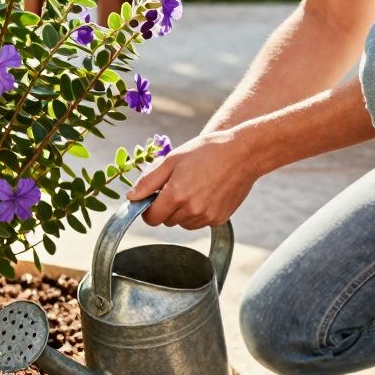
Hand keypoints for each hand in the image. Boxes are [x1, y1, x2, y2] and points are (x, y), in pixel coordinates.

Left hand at [126, 129, 260, 228]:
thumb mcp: (172, 159)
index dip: (148, 209)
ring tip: (193, 187)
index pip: (151, 218)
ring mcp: (207, 216)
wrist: (243, 153)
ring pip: (183, 223)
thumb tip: (131, 197)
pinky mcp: (219, 219)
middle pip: (166, 221)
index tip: (153, 197)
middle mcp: (191, 210)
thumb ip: (148, 180)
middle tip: (176, 185)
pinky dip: (198, 213)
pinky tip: (206, 193)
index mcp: (176, 195)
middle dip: (166, 207)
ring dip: (182, 211)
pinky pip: (200, 222)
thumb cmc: (206, 151)